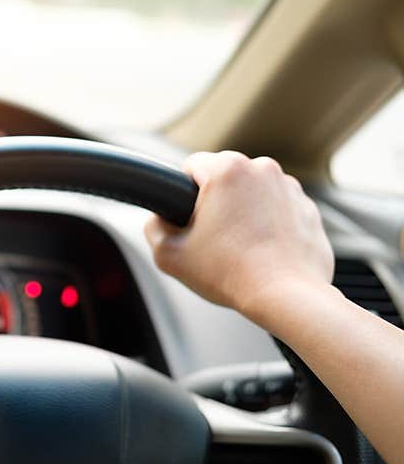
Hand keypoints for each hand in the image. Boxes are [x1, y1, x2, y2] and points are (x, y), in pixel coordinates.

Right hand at [144, 151, 333, 327]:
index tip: (187, 219)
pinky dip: (269, 226)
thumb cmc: (230, 274)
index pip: (191, 166)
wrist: (285, 297)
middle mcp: (263, 169)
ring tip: (239, 249)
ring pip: (253, 194)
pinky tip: (261, 252)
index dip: (182, 194)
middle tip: (211, 239)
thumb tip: (160, 219)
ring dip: (243, 213)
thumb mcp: (168, 254)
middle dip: (215, 203)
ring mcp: (290, 188)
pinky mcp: (308, 209)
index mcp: (227, 169)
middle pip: (224, 179)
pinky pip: (278, 210)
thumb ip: (154, 226)